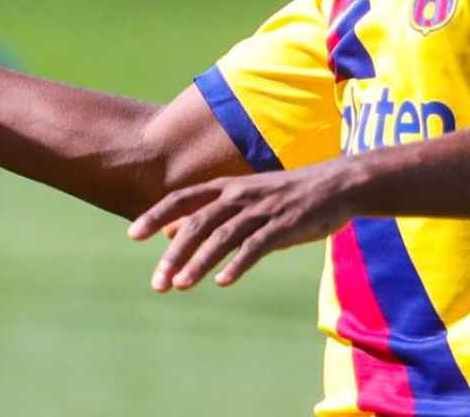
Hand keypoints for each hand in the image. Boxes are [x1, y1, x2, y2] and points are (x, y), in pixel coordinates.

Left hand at [125, 160, 360, 290]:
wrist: (337, 185)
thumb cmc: (284, 195)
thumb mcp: (241, 199)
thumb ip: (206, 215)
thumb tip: (167, 233)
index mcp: (226, 187)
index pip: (182, 199)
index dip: (155, 214)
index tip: (132, 234)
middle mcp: (239, 195)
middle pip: (197, 223)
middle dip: (174, 254)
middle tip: (156, 283)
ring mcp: (262, 210)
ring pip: (222, 237)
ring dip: (199, 263)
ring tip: (180, 286)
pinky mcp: (285, 225)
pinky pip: (256, 246)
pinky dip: (238, 264)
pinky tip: (222, 282)